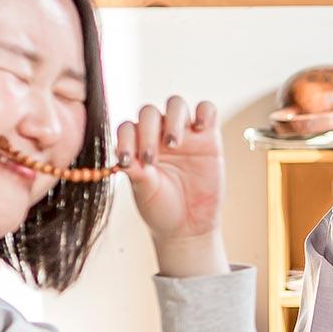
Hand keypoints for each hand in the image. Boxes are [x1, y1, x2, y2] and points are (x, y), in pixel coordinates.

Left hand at [119, 98, 225, 276]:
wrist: (188, 226)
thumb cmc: (161, 208)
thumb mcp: (144, 192)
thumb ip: (136, 172)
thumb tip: (123, 159)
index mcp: (138, 145)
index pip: (128, 128)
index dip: (125, 139)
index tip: (128, 161)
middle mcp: (159, 135)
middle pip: (150, 113)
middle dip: (148, 132)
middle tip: (151, 159)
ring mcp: (185, 134)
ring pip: (176, 105)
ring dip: (173, 119)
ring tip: (174, 143)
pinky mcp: (209, 138)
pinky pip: (208, 110)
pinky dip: (204, 112)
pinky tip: (200, 128)